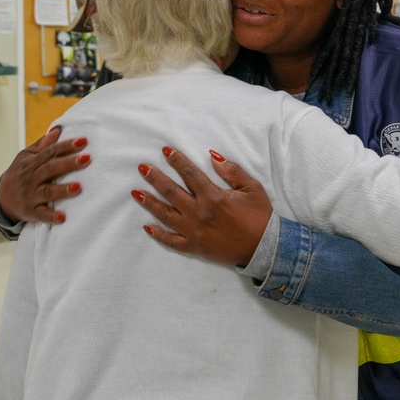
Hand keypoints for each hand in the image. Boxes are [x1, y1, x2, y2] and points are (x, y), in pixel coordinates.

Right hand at [0, 126, 90, 223]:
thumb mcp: (26, 157)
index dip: (66, 146)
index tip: (83, 141)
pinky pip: (42, 214)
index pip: (51, 152)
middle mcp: (32, 178)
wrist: (3, 198)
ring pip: (48, 191)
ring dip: (62, 190)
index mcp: (32, 162)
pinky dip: (51, 216)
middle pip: (51, 169)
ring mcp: (31, 195)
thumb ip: (42, 145)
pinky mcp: (31, 211)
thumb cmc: (19, 173)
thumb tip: (58, 129)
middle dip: (69, 164)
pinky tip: (63, 218)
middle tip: (87, 159)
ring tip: (78, 187)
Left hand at [132, 147, 271, 266]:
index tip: (165, 151)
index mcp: (213, 197)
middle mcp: (199, 213)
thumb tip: (213, 156)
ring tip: (136, 193)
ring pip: (165, 215)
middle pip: (171, 192)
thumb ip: (232, 171)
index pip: (190, 174)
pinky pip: (171, 242)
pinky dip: (158, 235)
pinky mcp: (194, 248)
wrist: (264, 248)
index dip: (177, 161)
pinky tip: (147, 227)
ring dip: (150, 203)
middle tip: (142, 168)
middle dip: (155, 179)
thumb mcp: (252, 188)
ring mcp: (194, 232)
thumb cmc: (259, 216)